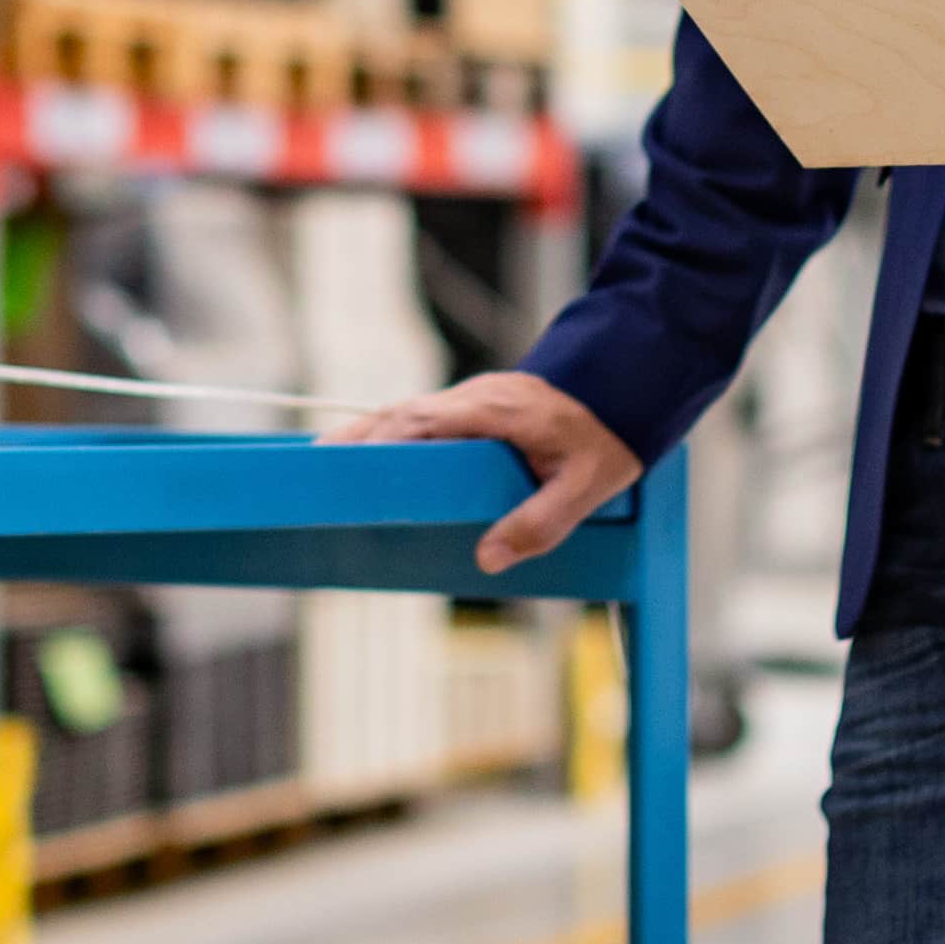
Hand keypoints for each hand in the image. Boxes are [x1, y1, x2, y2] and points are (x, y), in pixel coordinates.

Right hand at [336, 368, 638, 573]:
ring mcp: (475, 399)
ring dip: (371, 434)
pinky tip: (380, 459)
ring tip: (330, 464)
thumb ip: (539, 523)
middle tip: (315, 468)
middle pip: (400, 414)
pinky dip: (395, 434)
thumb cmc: (608, 435)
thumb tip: (486, 558)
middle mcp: (476, 398)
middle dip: (357, 438)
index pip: (420, 422)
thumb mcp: (585, 488)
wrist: (629, 385)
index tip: (340, 461)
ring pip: (408, 412)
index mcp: (494, 411)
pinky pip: (426, 417)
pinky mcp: (479, 407)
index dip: (377, 441)